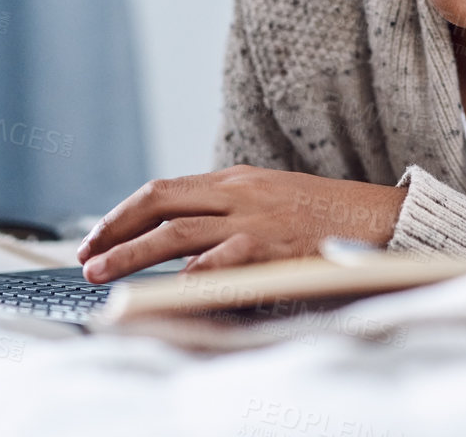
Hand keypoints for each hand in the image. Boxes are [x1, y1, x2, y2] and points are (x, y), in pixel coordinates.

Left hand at [76, 165, 407, 282]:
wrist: (380, 215)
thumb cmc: (325, 215)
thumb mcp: (270, 199)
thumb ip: (228, 211)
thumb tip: (180, 239)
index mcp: (235, 180)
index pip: (162, 190)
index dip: (122, 214)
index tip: (96, 239)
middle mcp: (239, 193)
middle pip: (159, 203)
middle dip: (115, 231)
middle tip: (86, 258)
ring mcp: (256, 218)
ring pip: (178, 231)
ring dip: (133, 254)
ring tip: (104, 274)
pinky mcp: (276, 245)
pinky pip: (226, 258)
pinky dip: (196, 271)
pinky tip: (172, 286)